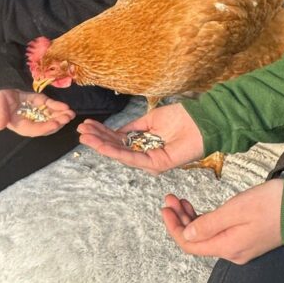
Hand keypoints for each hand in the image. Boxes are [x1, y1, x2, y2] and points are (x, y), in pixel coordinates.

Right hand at [0, 89, 75, 136]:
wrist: (0, 90)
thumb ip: (0, 116)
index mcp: (21, 126)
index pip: (35, 130)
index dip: (45, 127)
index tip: (55, 124)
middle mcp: (32, 122)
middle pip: (47, 126)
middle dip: (58, 122)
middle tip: (67, 118)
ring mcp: (38, 113)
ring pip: (52, 117)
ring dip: (62, 116)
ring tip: (71, 114)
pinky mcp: (41, 104)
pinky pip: (51, 107)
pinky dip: (58, 106)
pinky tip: (66, 106)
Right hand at [77, 103, 203, 172]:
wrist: (202, 120)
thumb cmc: (182, 118)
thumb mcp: (152, 120)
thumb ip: (134, 127)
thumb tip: (117, 131)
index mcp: (146, 144)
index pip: (120, 140)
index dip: (103, 133)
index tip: (87, 125)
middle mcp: (146, 155)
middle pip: (117, 148)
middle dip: (98, 139)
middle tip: (81, 131)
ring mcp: (151, 161)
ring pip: (121, 154)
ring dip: (102, 145)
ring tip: (85, 136)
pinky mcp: (156, 164)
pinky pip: (132, 158)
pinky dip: (115, 151)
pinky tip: (101, 144)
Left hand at [161, 179, 283, 262]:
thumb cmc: (273, 204)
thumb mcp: (236, 209)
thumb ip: (209, 224)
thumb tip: (186, 235)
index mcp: (228, 247)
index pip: (189, 244)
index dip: (173, 227)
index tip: (165, 208)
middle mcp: (233, 252)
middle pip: (196, 241)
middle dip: (180, 220)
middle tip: (171, 199)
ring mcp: (240, 246)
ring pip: (206, 236)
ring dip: (191, 219)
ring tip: (181, 200)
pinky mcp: (247, 238)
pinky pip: (218, 233)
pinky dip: (205, 220)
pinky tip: (200, 209)